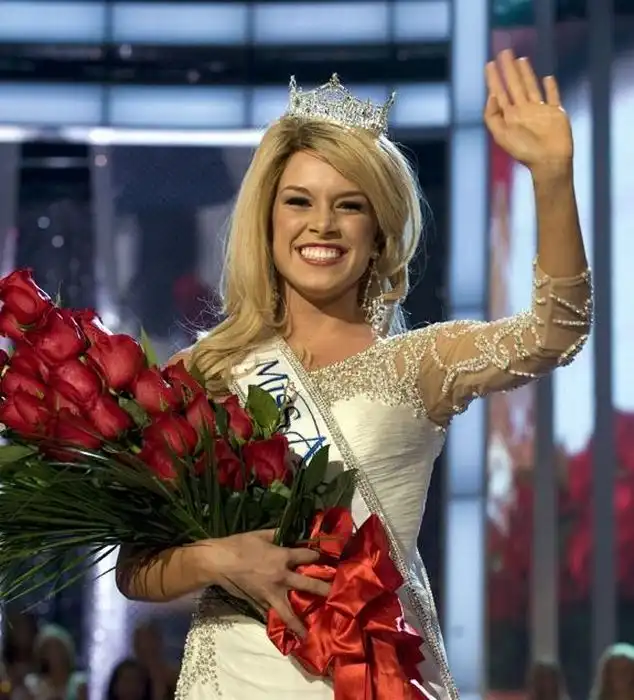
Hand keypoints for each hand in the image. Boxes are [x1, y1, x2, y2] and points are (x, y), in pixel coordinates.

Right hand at [211, 529, 328, 636]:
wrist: (219, 562)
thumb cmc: (239, 544)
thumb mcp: (261, 534)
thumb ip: (277, 534)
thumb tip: (288, 533)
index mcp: (283, 557)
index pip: (307, 556)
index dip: (318, 555)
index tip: (329, 558)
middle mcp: (281, 577)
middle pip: (308, 585)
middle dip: (324, 590)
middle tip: (336, 595)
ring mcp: (270, 593)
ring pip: (288, 612)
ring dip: (298, 624)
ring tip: (306, 635)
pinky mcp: (258, 603)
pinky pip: (269, 614)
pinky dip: (275, 621)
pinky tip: (281, 631)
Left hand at [484, 49, 572, 172]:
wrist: (549, 161)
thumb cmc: (524, 151)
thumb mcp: (501, 135)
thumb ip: (493, 116)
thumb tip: (491, 95)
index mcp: (509, 117)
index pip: (499, 92)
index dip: (494, 78)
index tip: (489, 63)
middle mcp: (523, 111)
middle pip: (514, 85)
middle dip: (508, 69)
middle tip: (504, 52)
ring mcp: (539, 111)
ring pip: (531, 86)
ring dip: (526, 73)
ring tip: (520, 59)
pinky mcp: (556, 113)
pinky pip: (553, 96)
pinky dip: (551, 87)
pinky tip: (547, 78)